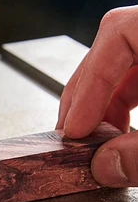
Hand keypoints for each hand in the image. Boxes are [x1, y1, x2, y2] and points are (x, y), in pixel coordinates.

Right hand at [56, 5, 137, 187]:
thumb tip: (107, 166)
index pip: (119, 34)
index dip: (90, 83)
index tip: (77, 126)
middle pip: (113, 49)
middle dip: (86, 96)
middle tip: (71, 133)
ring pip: (123, 64)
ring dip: (101, 103)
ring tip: (92, 137)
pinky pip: (137, 75)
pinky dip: (120, 104)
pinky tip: (116, 129)